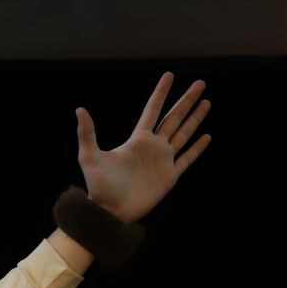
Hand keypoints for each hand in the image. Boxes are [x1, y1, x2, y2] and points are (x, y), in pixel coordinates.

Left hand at [76, 72, 211, 223]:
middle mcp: (152, 147)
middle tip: (200, 84)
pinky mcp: (170, 176)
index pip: (152, 110)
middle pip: (174, 118)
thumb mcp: (90, 157)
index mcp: (137, 140)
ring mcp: (163, 161)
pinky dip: (197, 148)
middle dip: (187, 101)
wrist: (111, 212)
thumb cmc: (99, 187)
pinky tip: (206, 136)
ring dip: (195, 119)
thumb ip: (87, 133)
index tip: (170, 75)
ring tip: (206, 103)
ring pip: (183, 134)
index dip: (161, 93)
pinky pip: (187, 158)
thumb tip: (80, 109)